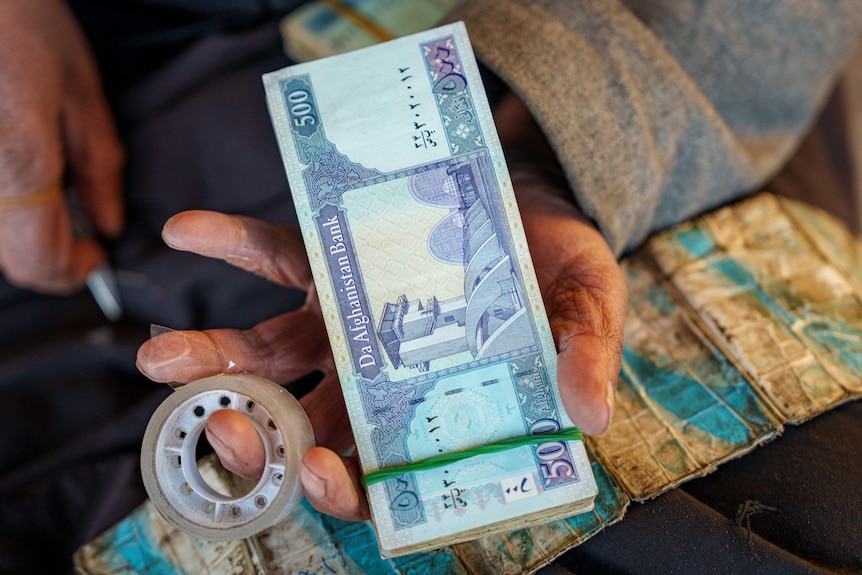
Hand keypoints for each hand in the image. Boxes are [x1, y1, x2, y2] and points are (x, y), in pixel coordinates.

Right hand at [0, 0, 123, 292]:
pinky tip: (16, 163)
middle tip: (76, 218)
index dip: (74, 271)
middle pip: (7, 257)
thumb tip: (109, 226)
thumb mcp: (78, 88)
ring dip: (21, 228)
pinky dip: (3, 202)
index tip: (97, 253)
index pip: (38, 263)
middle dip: (48, 251)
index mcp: (16, 165)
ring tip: (46, 186)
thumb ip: (99, 166)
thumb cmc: (17, 15)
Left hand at [136, 94, 627, 522]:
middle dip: (253, 435)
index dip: (342, 486)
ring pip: (270, 355)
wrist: (532, 197)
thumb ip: (582, 357)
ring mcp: (343, 323)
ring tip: (163, 358)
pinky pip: (273, 258)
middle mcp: (376, 377)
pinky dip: (230, 245)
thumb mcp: (587, 308)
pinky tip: (188, 231)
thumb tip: (592, 415)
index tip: (315, 474)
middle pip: (302, 424)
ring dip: (215, 357)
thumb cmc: (561, 268)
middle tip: (214, 426)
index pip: (379, 470)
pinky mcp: (328, 263)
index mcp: (435, 406)